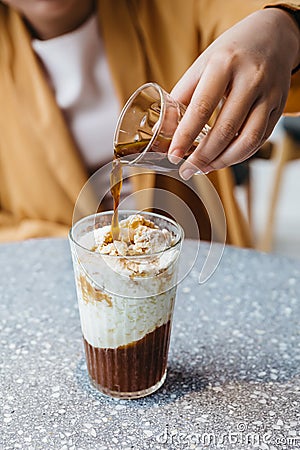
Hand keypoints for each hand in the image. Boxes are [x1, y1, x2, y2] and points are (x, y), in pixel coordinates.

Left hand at [168, 8, 299, 179]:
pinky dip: (240, 155)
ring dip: (223, 160)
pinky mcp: (279, 107)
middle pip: (226, 129)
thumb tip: (165, 129)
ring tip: (205, 167)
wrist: (273, 35)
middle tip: (187, 169)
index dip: (185, 136)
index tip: (173, 156)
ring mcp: (269, 94)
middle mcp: (250, 79)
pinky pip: (260, 139)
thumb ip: (183, 95)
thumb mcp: (203, 64)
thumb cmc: (231, 53)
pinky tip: (224, 158)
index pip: (202, 108)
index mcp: (224, 64)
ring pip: (248, 140)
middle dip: (203, 156)